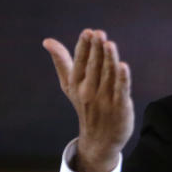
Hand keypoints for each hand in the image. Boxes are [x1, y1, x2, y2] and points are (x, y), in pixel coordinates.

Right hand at [43, 29, 133, 171]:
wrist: (99, 139)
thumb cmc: (85, 106)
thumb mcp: (70, 85)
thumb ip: (62, 62)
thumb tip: (47, 41)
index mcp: (76, 84)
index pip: (80, 62)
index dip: (84, 47)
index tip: (87, 32)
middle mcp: (89, 91)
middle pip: (94, 67)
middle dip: (96, 50)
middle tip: (99, 33)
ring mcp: (105, 100)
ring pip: (108, 76)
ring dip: (109, 59)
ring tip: (109, 44)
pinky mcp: (120, 107)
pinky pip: (121, 91)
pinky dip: (122, 79)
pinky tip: (123, 66)